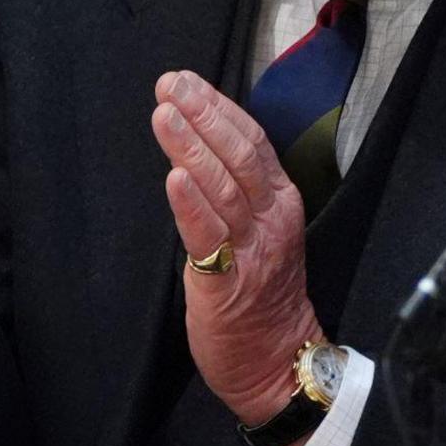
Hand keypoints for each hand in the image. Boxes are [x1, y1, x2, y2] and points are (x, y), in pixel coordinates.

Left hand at [151, 71, 320, 426]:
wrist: (278, 363)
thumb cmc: (262, 298)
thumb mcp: (259, 234)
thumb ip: (237, 194)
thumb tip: (198, 151)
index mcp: (280, 203)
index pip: (252, 143)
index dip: (219, 109)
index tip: (186, 81)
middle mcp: (272, 220)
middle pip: (239, 155)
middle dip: (203, 115)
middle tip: (170, 84)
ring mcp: (253, 250)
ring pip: (223, 188)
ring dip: (192, 148)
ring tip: (165, 115)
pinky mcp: (228, 284)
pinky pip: (210, 238)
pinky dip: (192, 205)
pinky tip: (175, 177)